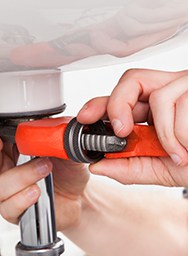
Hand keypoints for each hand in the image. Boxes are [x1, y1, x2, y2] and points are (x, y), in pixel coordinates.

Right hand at [0, 103, 89, 229]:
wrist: (79, 196)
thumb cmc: (67, 169)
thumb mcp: (65, 146)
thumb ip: (54, 133)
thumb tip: (45, 124)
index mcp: (13, 147)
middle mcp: (6, 167)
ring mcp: (10, 189)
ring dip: (20, 175)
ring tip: (44, 169)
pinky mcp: (16, 209)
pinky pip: (8, 207)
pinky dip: (22, 199)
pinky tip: (36, 192)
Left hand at [77, 68, 187, 186]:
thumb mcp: (159, 169)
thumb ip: (128, 168)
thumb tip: (97, 166)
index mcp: (155, 110)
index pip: (121, 96)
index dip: (100, 103)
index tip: (84, 117)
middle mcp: (169, 93)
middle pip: (131, 80)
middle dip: (118, 105)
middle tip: (121, 130)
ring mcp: (187, 87)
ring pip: (158, 96)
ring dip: (164, 134)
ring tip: (177, 152)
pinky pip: (177, 104)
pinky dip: (178, 134)